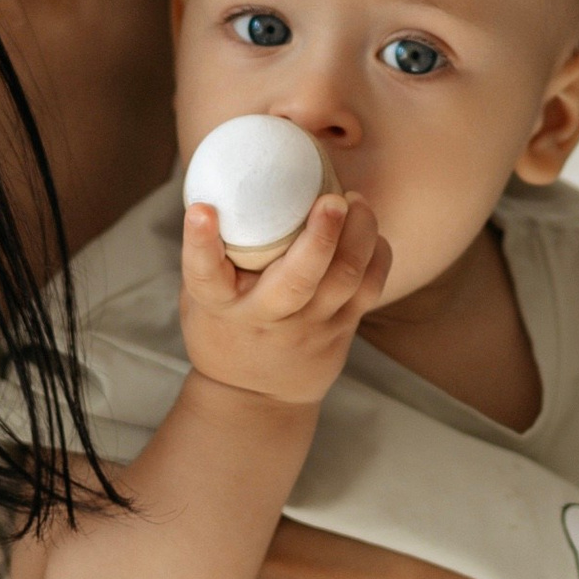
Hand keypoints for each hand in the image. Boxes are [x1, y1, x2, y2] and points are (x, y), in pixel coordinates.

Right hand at [176, 192, 389, 410]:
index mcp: (220, 306)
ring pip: (344, 281)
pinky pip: (370, 289)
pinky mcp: (342, 330)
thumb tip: (223, 180)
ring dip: (359, 235)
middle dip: (319, 237)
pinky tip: (370, 230)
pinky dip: (377, 254)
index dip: (201, 241)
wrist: (255, 399)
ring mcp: (310, 327)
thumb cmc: (226, 328)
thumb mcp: (202, 298)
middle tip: (331, 199)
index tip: (203, 210)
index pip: (204, 273)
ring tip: (356, 201)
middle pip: (297, 281)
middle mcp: (266, 318)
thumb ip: (215, 253)